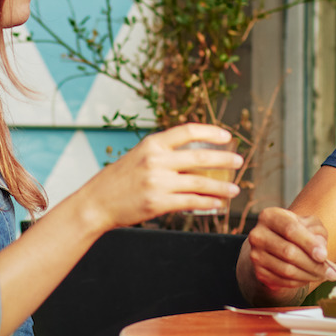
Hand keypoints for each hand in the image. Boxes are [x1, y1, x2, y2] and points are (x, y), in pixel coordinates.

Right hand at [72, 124, 241, 230]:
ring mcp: (158, 182)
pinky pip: (191, 202)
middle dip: (224, 159)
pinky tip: (217, 204)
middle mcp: (156, 160)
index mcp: (152, 144)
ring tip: (234, 189)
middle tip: (239, 161)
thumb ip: (164, 153)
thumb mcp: (139, 156)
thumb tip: (196, 156)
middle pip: (201, 157)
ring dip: (221, 186)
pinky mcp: (158, 203)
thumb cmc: (120, 179)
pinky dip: (208, 203)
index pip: (188, 131)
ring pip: (200, 183)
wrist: (97, 202)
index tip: (226, 136)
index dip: (211, 132)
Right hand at [246, 207, 335, 294]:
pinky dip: (300, 282)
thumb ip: (318, 234)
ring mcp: (256, 255)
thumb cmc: (297, 231)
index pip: (290, 229)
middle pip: (288, 252)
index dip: (308, 243)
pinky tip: (310, 277)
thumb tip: (322, 255)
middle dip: (313, 264)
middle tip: (332, 272)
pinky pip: (283, 281)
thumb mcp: (309, 224)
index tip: (324, 255)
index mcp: (270, 216)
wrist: (278, 243)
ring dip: (310, 275)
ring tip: (325, 275)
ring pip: (286, 270)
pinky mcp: (259, 272)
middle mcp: (258, 235)